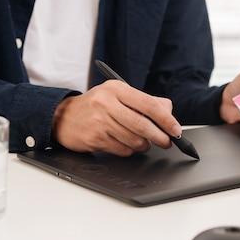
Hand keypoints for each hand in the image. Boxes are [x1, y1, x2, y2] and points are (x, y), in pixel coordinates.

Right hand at [51, 80, 182, 155]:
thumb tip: (169, 113)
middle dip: (160, 137)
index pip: (149, 104)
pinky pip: (123, 150)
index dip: (166, 119)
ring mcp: (99, 121)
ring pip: (134, 140)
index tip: (176, 129)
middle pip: (143, 125)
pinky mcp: (95, 138)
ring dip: (144, 145)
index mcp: (117, 89)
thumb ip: (145, 102)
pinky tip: (125, 144)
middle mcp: (107, 103)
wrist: (63, 117)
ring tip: (143, 142)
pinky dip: (129, 150)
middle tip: (167, 142)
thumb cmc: (97, 106)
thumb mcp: (118, 95)